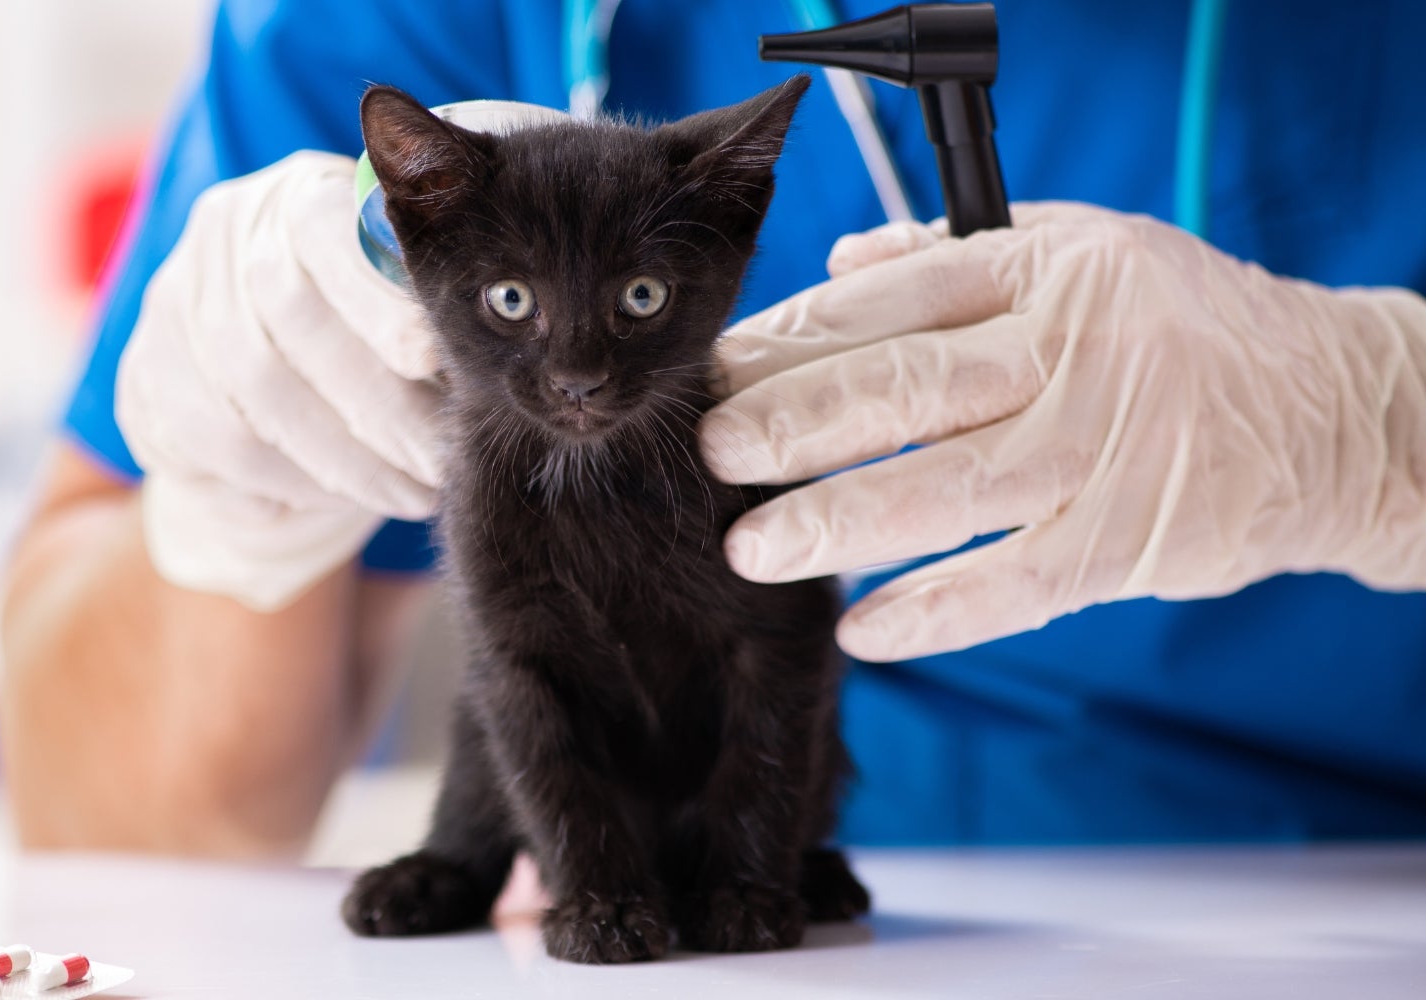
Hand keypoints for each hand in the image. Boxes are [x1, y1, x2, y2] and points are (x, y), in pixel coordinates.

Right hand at [116, 151, 443, 610]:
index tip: (432, 359)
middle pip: (292, 320)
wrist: (255, 356)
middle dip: (378, 404)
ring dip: (344, 456)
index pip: (325, 233)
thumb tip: (484, 367)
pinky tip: (350, 497)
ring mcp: (177, 303)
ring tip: (412, 492)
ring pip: (256, 389)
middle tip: (439, 461)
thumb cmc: (361, 318)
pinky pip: (223, 441)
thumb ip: (428, 306)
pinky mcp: (148, 373)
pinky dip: (294, 477)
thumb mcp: (399, 291)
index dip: (377, 298)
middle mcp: (225, 235)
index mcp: (296, 194)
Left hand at [702, 202, 1425, 660]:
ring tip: (752, 549)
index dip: (793, 338)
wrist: (1336, 411)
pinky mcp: (1130, 542)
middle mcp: (1073, 353)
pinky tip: (864, 629)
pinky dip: (938, 611)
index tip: (719, 371)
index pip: (891, 301)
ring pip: (948, 489)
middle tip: (711, 452)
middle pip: (906, 387)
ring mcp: (1103, 451)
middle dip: (794, 422)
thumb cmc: (1187, 328)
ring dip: (839, 523)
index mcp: (1047, 271)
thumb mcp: (1086, 253)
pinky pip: (1017, 585)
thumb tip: (843, 261)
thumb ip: (958, 259)